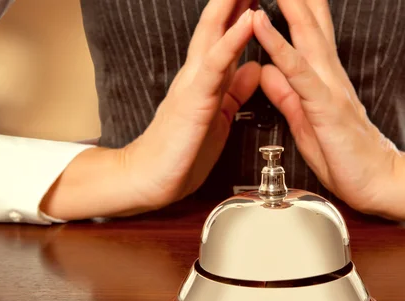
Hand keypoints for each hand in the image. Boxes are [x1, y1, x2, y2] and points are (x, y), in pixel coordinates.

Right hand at [41, 0, 260, 220]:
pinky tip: (247, 18)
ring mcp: (194, 82)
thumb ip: (234, 90)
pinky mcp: (194, 98)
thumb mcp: (219, 115)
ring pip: (215, 32)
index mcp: (207, 78)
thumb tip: (252, 68)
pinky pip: (216, 63)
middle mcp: (198, 72)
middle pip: (218, 23)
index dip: (241, 7)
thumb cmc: (183, 150)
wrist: (151, 178)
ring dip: (232, 3)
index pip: (225, 33)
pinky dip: (232, 39)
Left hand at [253, 0, 396, 212]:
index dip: (294, 3)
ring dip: (287, 3)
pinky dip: (278, 45)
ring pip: (305, 34)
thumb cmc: (345, 156)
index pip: (308, 31)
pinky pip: (298, 71)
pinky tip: (260, 24)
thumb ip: (287, 94)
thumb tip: (268, 70)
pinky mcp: (325, 106)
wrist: (378, 183)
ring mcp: (329, 88)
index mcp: (323, 78)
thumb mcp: (305, 121)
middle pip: (310, 21)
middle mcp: (328, 75)